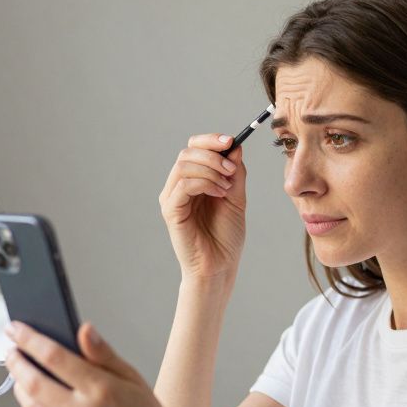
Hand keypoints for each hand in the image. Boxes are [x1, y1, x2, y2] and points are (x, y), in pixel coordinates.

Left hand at [2, 320, 199, 406]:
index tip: (14, 328)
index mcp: (101, 389)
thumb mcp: (131, 377)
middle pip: (34, 382)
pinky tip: (40, 400)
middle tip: (11, 351)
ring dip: (20, 387)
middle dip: (16, 363)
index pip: (54, 357)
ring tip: (20, 374)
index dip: (29, 339)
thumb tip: (83, 329)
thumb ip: (103, 354)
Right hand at [159, 133, 246, 282]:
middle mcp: (178, 187)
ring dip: (210, 170)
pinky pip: (183, 184)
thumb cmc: (226, 237)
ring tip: (226, 188)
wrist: (220, 266)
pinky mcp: (170, 211)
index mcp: (193, 181)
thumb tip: (235, 146)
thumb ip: (235, 173)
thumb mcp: (236, 197)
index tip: (231, 141)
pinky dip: (204, 183)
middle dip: (213, 155)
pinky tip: (218, 194)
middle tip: (231, 170)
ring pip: (184, 165)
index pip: (194, 148)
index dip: (211, 140)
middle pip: (188, 152)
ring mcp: (172, 198)